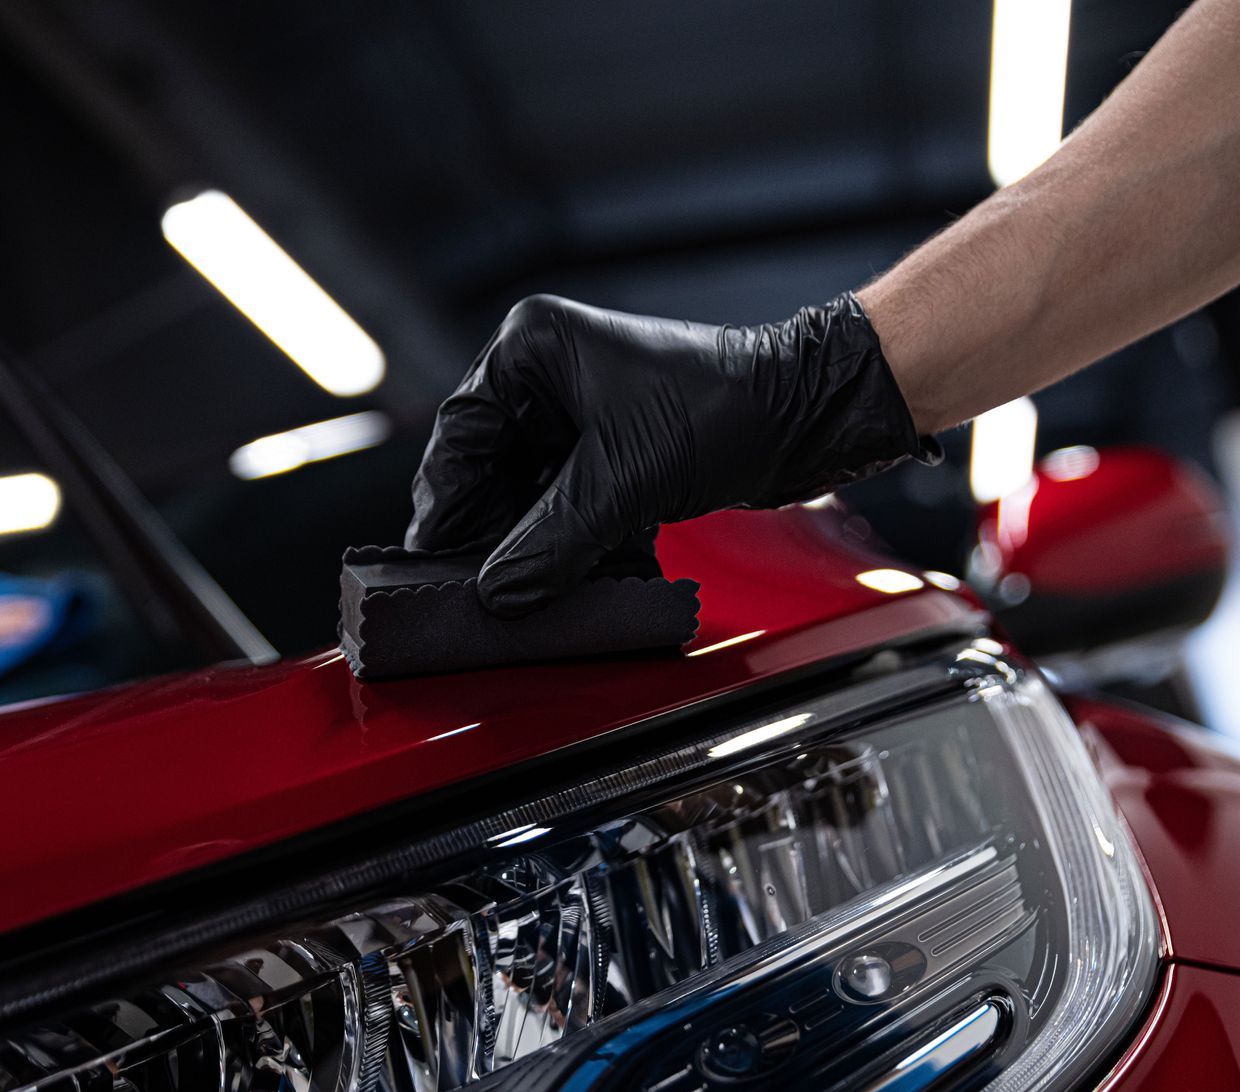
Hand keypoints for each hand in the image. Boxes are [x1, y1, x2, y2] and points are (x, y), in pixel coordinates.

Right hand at [407, 292, 935, 615]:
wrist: (807, 414)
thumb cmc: (725, 408)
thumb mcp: (623, 481)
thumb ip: (552, 542)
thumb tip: (498, 594)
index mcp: (532, 349)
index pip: (460, 435)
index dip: (445, 505)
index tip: (432, 560)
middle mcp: (547, 374)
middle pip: (488, 468)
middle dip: (489, 532)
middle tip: (474, 590)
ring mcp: (580, 412)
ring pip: (527, 493)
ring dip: (528, 544)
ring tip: (521, 593)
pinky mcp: (612, 449)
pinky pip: (565, 503)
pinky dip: (564, 541)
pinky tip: (564, 578)